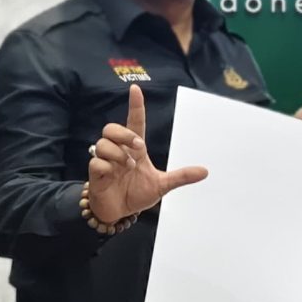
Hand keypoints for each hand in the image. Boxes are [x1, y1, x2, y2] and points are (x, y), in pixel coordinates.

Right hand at [86, 83, 207, 223]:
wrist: (120, 212)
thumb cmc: (137, 193)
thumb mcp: (162, 185)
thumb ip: (181, 177)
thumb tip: (205, 171)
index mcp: (134, 149)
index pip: (135, 122)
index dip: (135, 105)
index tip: (136, 89)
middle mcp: (119, 151)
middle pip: (112, 128)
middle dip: (124, 134)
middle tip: (138, 148)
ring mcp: (106, 161)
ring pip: (102, 143)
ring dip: (117, 154)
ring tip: (128, 167)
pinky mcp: (96, 173)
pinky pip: (96, 162)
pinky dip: (106, 167)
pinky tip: (112, 175)